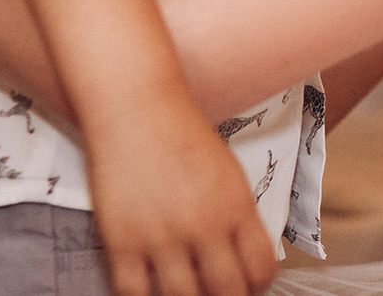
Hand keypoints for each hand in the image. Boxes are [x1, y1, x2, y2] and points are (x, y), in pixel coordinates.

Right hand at [89, 91, 280, 295]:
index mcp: (236, 206)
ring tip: (185, 293)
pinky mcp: (122, 241)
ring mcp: (162, 235)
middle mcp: (204, 225)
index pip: (260, 269)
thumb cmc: (182, 133)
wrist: (135, 105)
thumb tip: (245, 259)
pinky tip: (148, 291)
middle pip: (226, 292)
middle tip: (216, 293)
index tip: (247, 288)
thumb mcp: (227, 170)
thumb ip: (237, 216)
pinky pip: (134, 294)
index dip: (257, 287)